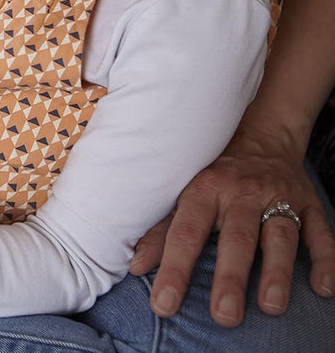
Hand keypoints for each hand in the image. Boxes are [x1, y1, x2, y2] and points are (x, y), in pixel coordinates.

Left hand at [130, 111, 334, 326]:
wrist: (261, 135)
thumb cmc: (213, 175)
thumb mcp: (183, 195)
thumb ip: (161, 232)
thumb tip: (135, 267)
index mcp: (204, 190)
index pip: (185, 232)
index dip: (174, 269)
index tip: (164, 305)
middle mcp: (242, 193)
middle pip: (236, 238)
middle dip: (230, 277)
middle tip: (223, 316)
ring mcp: (279, 197)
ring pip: (279, 236)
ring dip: (277, 272)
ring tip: (271, 306)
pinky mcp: (309, 204)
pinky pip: (320, 233)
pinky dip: (324, 261)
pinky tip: (323, 289)